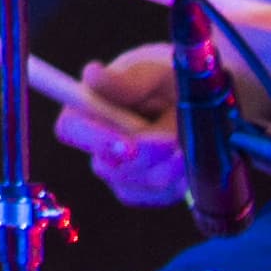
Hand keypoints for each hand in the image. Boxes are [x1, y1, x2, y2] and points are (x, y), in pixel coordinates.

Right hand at [68, 44, 199, 209]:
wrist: (199, 102)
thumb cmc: (167, 80)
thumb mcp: (154, 73)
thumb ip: (126, 81)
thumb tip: (92, 74)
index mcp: (87, 108)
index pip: (71, 129)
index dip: (94, 140)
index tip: (129, 144)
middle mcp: (96, 143)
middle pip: (106, 166)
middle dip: (145, 156)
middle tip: (174, 140)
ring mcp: (117, 171)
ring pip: (135, 184)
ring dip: (166, 166)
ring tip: (186, 144)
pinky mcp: (141, 191)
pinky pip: (156, 196)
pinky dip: (177, 180)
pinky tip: (186, 159)